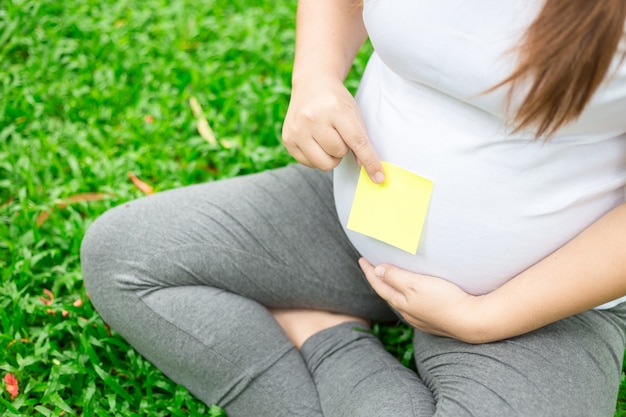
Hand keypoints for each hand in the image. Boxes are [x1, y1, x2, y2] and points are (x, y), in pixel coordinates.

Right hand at [282, 76, 384, 182]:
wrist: (311, 84)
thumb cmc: (335, 101)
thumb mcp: (353, 113)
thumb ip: (360, 140)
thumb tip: (364, 167)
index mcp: (335, 108)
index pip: (357, 141)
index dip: (370, 161)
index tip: (378, 177)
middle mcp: (312, 118)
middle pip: (338, 153)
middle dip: (343, 148)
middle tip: (338, 133)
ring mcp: (297, 129)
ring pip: (324, 163)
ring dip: (330, 156)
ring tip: (327, 139)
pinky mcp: (288, 139)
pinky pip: (309, 164)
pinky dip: (317, 157)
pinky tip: (315, 141)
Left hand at [359, 258, 489, 342]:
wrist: (472, 321)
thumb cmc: (444, 299)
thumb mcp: (416, 284)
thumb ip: (395, 277)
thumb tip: (377, 271)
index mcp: (401, 302)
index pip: (379, 285)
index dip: (369, 271)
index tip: (361, 259)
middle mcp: (408, 313)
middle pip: (388, 293)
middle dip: (379, 280)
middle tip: (372, 267)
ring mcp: (422, 319)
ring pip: (401, 301)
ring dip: (393, 287)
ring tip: (391, 278)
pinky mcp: (435, 320)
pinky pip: (415, 306)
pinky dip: (408, 295)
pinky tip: (415, 294)